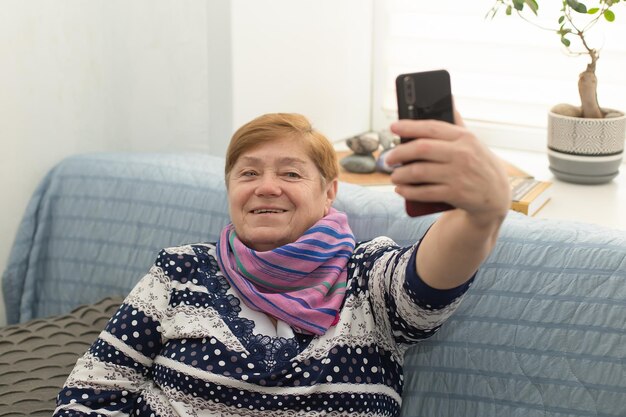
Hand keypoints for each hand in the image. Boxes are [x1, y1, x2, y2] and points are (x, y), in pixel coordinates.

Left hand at [385, 114, 510, 225]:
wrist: (497, 195)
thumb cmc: (479, 164)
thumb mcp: (473, 142)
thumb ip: (457, 124)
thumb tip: (448, 98)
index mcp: (464, 137)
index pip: (432, 128)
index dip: (410, 126)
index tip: (393, 127)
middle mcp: (462, 154)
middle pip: (421, 149)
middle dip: (399, 152)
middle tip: (388, 158)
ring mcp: (459, 174)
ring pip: (419, 172)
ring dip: (401, 175)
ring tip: (393, 176)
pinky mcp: (455, 194)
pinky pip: (424, 192)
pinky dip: (409, 192)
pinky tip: (401, 190)